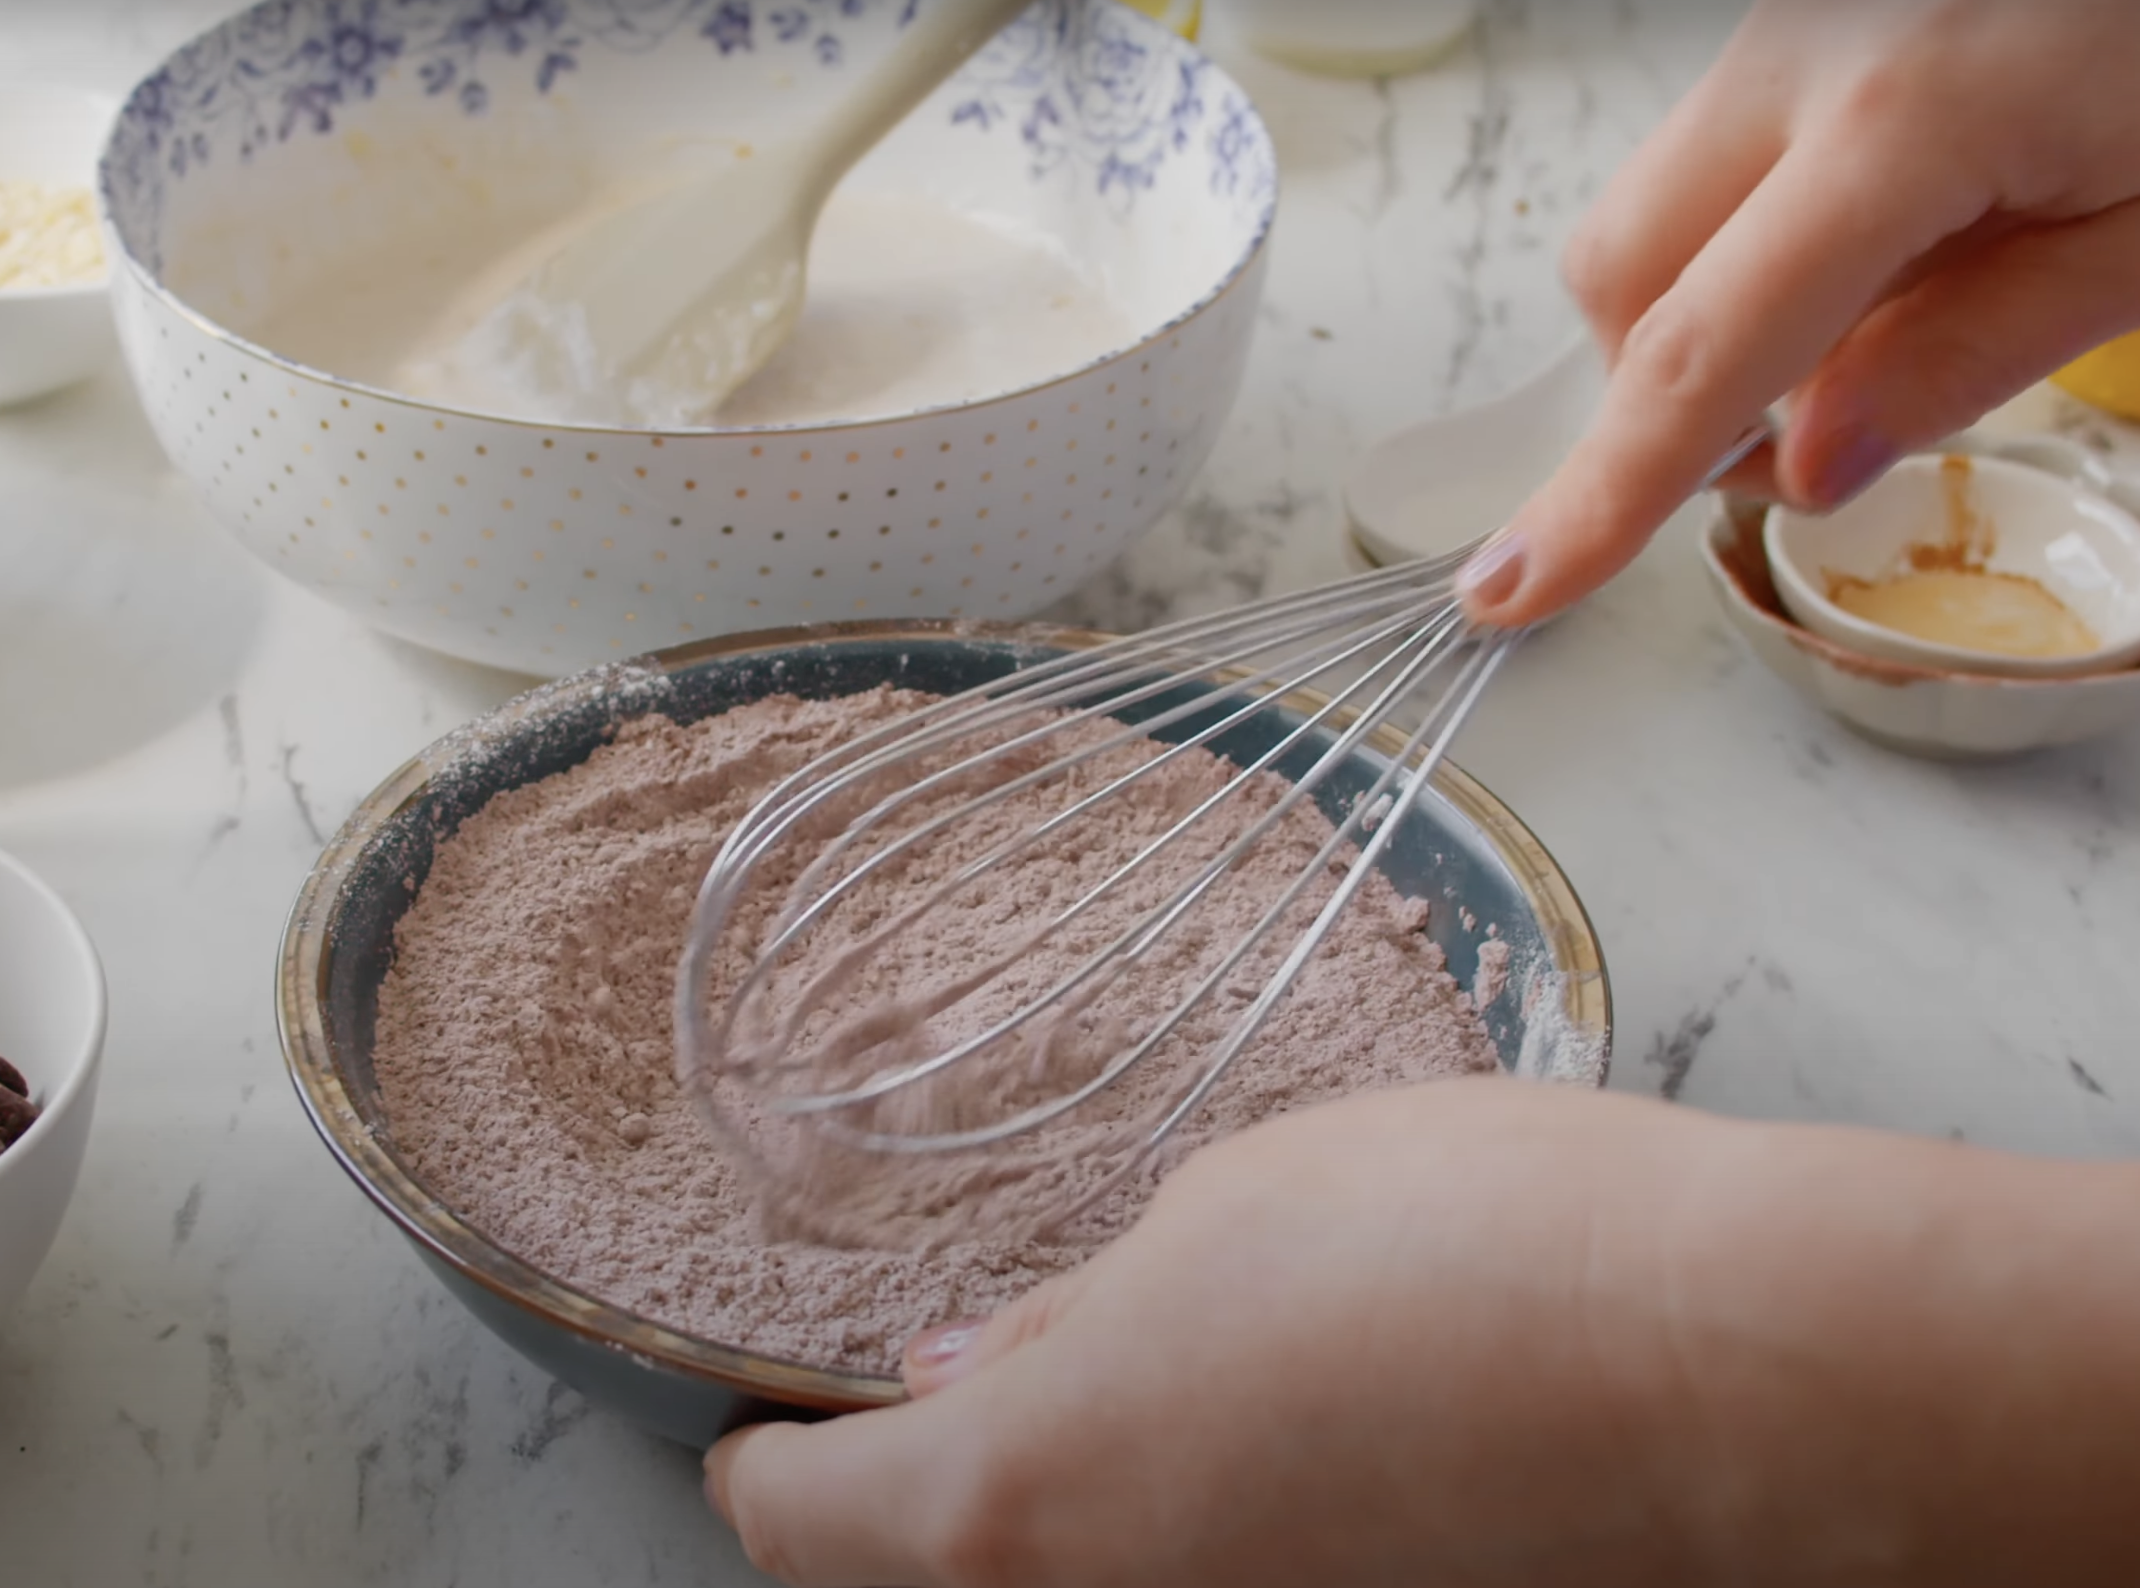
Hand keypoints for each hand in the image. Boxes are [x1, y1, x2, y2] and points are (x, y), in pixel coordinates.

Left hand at [703, 1077, 2139, 1586]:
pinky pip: (1198, 1579)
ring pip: (1071, 1584)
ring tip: (1096, 1378)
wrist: (1728, 1373)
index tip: (750, 1425)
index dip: (758, 1470)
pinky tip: (1239, 1429)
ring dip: (1048, 1507)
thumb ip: (1073, 1318)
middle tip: (934, 1387)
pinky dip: (1171, 1524)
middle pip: (931, 1581)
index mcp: (1020, 1501)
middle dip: (904, 1499)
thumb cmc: (1453, 1246)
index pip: (803, 1526)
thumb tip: (980, 1373)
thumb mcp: (1217, 1212)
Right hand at [1459, 0, 2139, 626]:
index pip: (1700, 356)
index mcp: (1900, 119)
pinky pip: (1708, 163)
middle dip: (1670, 392)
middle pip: (1619, 278)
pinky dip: (1750, 244)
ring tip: (1877, 311)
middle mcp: (1801, 54)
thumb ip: (1969, 354)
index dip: (1602, 495)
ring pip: (1648, 218)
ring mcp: (1784, 24)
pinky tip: (1881, 237)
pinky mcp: (1794, 19)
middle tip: (1821, 426)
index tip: (1514, 588)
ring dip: (1711, 315)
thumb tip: (1804, 464)